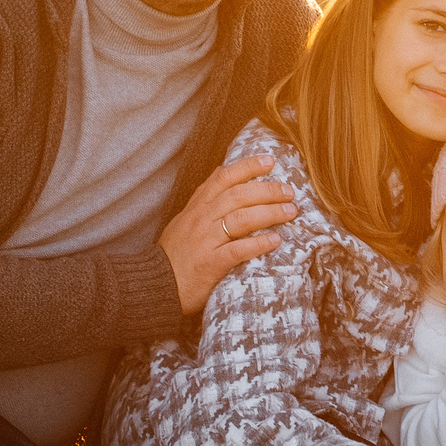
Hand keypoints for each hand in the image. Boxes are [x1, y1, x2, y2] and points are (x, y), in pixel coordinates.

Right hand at [157, 155, 297, 313]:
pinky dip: (259, 243)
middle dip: (267, 190)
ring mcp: (206, 240)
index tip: (270, 161)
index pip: (223, 178)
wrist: (154, 284)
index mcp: (196, 207)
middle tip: (290, 191)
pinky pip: (238, 250)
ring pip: (242, 218)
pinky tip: (276, 241)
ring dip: (270, 213)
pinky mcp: (210, 263)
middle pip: (239, 195)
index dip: (248, 167)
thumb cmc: (174, 254)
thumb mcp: (184, 219)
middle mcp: (201, 219)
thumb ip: (204, 197)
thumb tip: (221, 171)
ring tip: (291, 211)